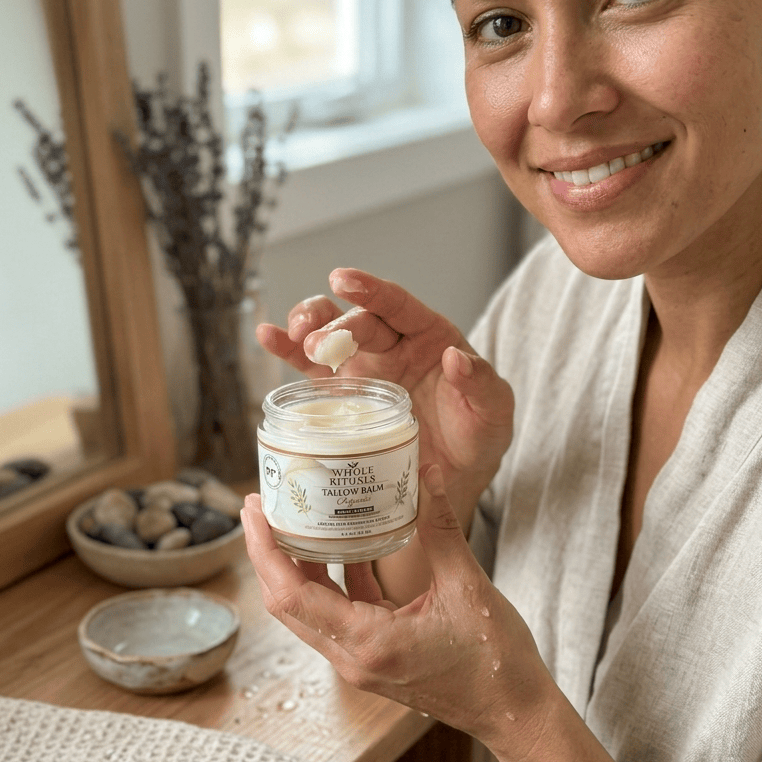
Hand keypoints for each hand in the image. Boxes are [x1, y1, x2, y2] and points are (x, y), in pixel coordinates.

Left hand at [240, 464, 554, 755]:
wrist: (514, 712)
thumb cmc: (495, 661)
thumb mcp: (467, 583)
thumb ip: (438, 526)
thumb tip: (426, 472)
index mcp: (368, 643)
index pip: (291, 596)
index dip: (265, 550)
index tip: (253, 509)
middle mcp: (353, 658)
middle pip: (287, 603)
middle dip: (268, 552)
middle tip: (261, 502)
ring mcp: (360, 662)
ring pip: (308, 609)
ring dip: (294, 565)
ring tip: (291, 516)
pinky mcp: (373, 657)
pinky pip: (337, 613)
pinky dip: (331, 578)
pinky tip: (340, 541)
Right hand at [257, 269, 514, 528]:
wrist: (452, 481)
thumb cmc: (478, 438)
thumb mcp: (495, 411)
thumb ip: (481, 383)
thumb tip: (457, 356)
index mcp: (431, 338)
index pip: (398, 305)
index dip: (371, 290)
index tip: (343, 279)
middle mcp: (393, 345)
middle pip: (358, 322)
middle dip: (335, 324)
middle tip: (317, 342)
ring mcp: (363, 368)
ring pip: (328, 333)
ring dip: (307, 326)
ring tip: (293, 335)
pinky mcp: (341, 395)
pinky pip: (309, 367)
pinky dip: (286, 350)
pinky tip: (266, 335)